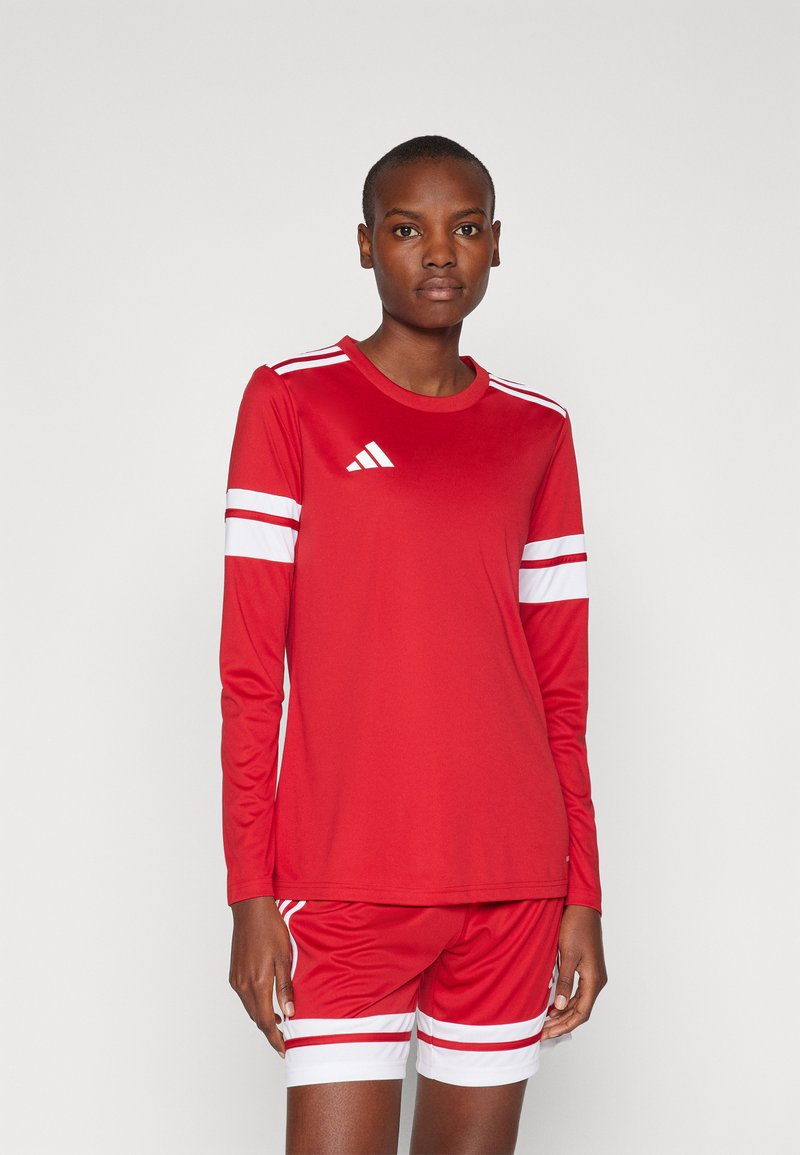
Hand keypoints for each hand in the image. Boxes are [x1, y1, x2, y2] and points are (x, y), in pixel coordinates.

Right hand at [228, 896, 294, 1057]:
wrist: (251, 910)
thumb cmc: (271, 929)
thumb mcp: (285, 958)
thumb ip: (285, 988)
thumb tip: (289, 1014)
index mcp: (257, 984)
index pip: (265, 1022)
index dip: (275, 1039)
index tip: (285, 1049)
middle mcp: (242, 985)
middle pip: (256, 1018)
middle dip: (270, 1032)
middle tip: (285, 1041)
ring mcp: (236, 979)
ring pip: (250, 1008)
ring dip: (262, 1018)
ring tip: (279, 1024)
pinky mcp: (234, 973)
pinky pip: (245, 997)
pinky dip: (255, 1005)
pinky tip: (267, 1003)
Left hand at [540, 903, 606, 1040]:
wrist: (582, 907)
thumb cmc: (576, 927)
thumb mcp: (568, 955)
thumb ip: (565, 981)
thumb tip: (560, 1007)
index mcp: (594, 980)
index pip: (581, 1013)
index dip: (564, 1026)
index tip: (547, 1032)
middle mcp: (596, 980)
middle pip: (580, 1011)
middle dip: (562, 1024)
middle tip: (542, 1032)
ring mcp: (593, 975)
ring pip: (579, 1003)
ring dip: (563, 1014)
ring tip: (545, 1022)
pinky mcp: (588, 968)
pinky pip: (578, 992)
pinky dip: (566, 1002)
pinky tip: (553, 1005)